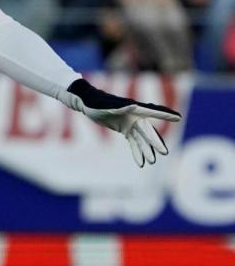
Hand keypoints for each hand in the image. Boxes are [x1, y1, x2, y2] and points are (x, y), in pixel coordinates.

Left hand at [65, 79, 179, 166]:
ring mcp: (131, 123)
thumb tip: (134, 106)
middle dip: (155, 142)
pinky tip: (141, 163)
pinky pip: (134, 142)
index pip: (152, 111)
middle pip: (148, 130)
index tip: (178, 117)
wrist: (87, 103)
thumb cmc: (96, 102)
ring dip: (146, 150)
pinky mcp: (125, 129)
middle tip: (164, 153)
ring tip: (152, 162)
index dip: (165, 114)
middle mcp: (135, 116)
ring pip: (142, 139)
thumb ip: (121, 107)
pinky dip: (137, 151)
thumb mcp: (105, 106)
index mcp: (133, 108)